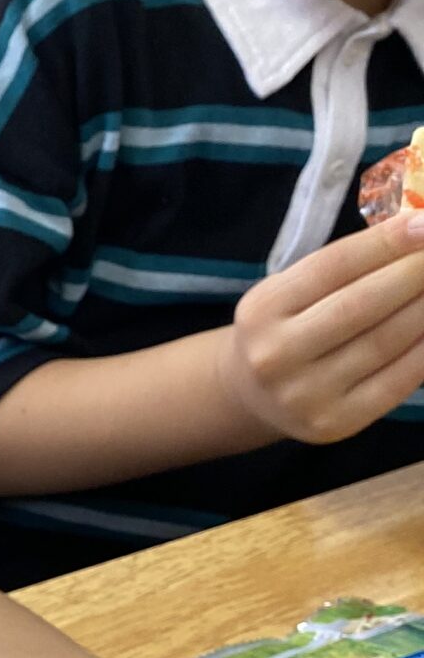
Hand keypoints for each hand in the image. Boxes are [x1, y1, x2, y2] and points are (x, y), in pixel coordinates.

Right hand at [219, 210, 423, 442]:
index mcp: (262, 309)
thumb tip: (417, 235)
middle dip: (414, 274)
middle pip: (361, 304)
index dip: (386, 243)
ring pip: (384, 342)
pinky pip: (396, 381)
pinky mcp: (335, 422)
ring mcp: (305, 394)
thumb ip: (343, 268)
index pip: (333, 266)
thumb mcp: (291, 291)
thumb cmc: (283, 329)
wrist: (250, 394)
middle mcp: (276, 354)